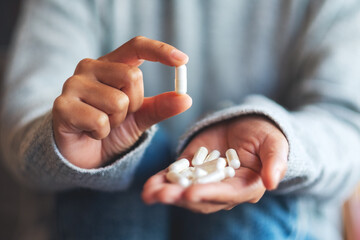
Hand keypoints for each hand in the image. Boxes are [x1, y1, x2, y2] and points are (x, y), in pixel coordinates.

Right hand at [52, 36, 191, 168]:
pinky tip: (90, 133)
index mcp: (110, 64)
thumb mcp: (140, 117)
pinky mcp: (62, 106)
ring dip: (117, 122)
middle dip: (135, 104)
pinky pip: (99, 120)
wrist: (84, 154)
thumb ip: (161, 107)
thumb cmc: (111, 129)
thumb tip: (186, 99)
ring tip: (103, 124)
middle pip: (132, 76)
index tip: (183, 61)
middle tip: (119, 116)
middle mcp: (90, 68)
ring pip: (118, 101)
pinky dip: (101, 133)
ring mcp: (73, 84)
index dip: (160, 50)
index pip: (136, 46)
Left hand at [142, 115, 287, 213]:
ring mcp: (204, 180)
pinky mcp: (191, 167)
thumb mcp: (274, 144)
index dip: (210, 194)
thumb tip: (273, 182)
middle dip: (181, 198)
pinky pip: (176, 176)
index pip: (227, 194)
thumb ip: (275, 162)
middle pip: (201, 198)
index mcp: (245, 187)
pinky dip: (162, 181)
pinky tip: (148, 185)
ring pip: (185, 190)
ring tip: (149, 193)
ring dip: (167, 193)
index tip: (191, 194)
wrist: (246, 125)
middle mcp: (222, 189)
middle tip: (161, 196)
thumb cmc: (265, 135)